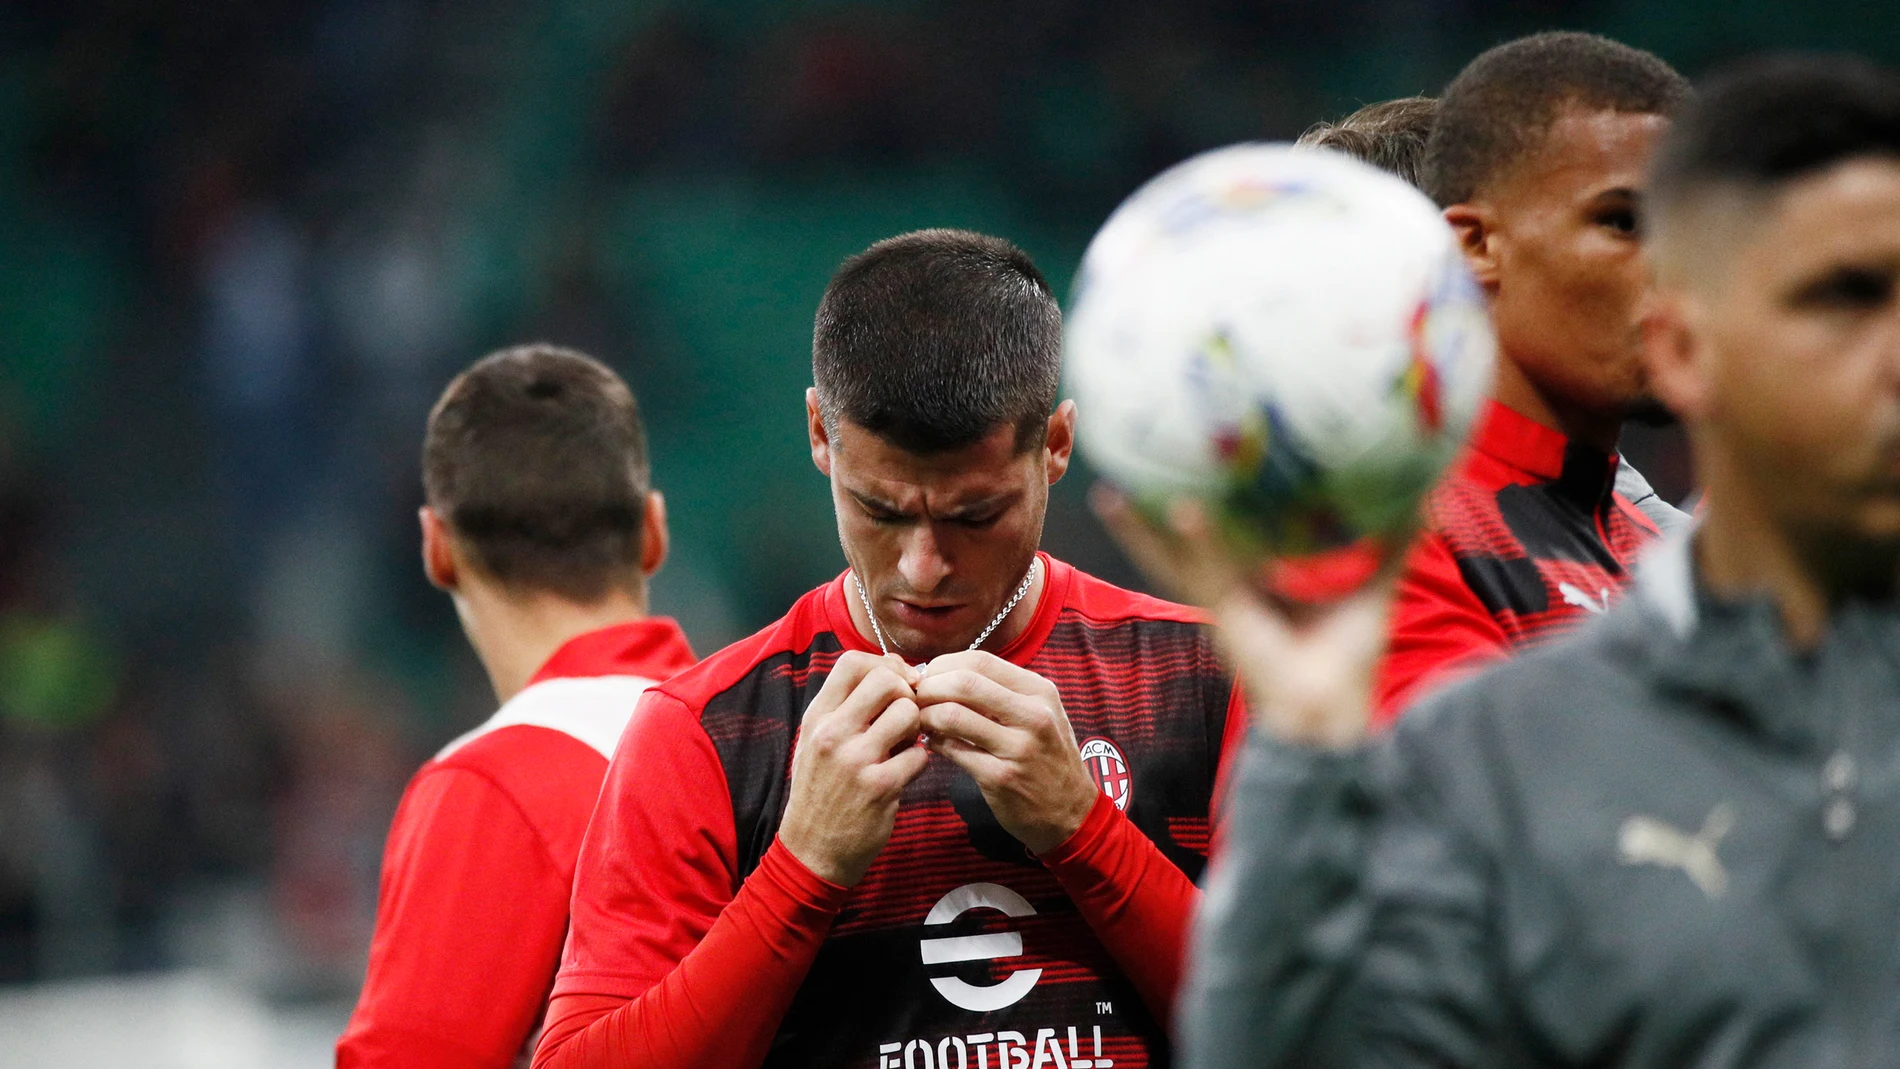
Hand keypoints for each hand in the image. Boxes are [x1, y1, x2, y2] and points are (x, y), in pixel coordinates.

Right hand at [779, 651, 930, 886]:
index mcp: (817, 718)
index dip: (884, 664)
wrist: (812, 850)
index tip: (897, 682)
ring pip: (909, 713)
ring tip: (904, 745)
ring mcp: (856, 760)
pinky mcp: (881, 787)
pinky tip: (904, 773)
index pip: (852, 662)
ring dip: (916, 728)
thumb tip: (892, 670)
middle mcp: (833, 734)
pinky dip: (919, 762)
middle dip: (906, 693)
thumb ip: (846, 708)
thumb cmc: (820, 790)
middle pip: (886, 680)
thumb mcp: (816, 742)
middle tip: (905, 715)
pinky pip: (920, 755)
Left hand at [914, 651, 1100, 853]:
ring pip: (952, 715)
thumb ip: (1002, 692)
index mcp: (1040, 691)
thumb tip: (946, 673)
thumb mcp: (1040, 714)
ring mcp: (1018, 748)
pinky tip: (935, 744)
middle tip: (915, 699)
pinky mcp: (1001, 778)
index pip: (979, 661)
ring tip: (921, 722)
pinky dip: (935, 743)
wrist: (1071, 812)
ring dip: (925, 716)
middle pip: (963, 682)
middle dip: (929, 687)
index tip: (929, 677)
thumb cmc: (1047, 757)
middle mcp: (1033, 715)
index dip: (944, 664)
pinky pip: (953, 750)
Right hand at [1092, 483, 1393, 749]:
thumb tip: (1424, 494)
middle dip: (1145, 518)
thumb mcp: (1370, 590)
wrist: (1334, 713)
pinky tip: (1184, 511)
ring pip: (1169, 562)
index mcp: (1251, 591)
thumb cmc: (1350, 663)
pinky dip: (1197, 544)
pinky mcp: (1226, 620)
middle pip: (1174, 548)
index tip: (1186, 470)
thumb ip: (1391, 544)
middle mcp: (1225, 597)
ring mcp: (1219, 609)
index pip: (1217, 543)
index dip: (1199, 511)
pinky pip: (1206, 575)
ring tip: (1110, 494)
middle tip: (1122, 476)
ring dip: (1138, 531)